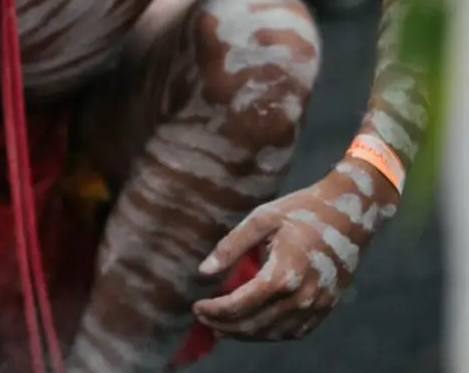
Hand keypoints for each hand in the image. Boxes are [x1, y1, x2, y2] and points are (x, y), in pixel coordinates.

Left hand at [192, 157, 398, 340]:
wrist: (349, 215)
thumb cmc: (301, 212)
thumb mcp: (261, 219)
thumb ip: (230, 247)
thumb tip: (203, 272)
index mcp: (283, 274)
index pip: (240, 305)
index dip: (215, 310)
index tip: (196, 306)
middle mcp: (302, 297)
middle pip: (254, 325)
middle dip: (223, 326)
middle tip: (202, 318)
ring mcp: (317, 305)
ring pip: (273, 333)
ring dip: (244, 334)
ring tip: (221, 325)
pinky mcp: (326, 307)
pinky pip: (294, 332)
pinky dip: (269, 333)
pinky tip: (253, 325)